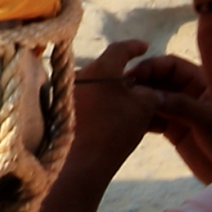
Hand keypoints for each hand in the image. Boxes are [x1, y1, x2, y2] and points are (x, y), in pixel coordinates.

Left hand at [67, 38, 179, 170]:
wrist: (83, 164)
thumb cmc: (115, 131)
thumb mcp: (144, 107)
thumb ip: (150, 92)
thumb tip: (148, 91)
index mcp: (100, 68)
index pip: (119, 50)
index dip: (134, 47)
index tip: (144, 47)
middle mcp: (79, 76)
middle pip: (107, 71)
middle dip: (125, 78)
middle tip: (141, 85)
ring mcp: (68, 95)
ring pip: (97, 89)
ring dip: (114, 96)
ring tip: (133, 109)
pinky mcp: (61, 114)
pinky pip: (87, 104)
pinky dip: (102, 108)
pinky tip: (115, 120)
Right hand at [123, 53, 211, 182]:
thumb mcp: (207, 120)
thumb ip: (181, 105)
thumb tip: (151, 95)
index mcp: (203, 81)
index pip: (172, 65)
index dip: (152, 67)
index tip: (134, 74)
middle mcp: (191, 92)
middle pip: (160, 79)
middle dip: (142, 83)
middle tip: (120, 90)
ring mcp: (181, 110)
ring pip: (154, 98)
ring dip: (139, 100)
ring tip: (121, 105)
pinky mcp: (174, 128)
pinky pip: (154, 117)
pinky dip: (142, 118)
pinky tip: (129, 122)